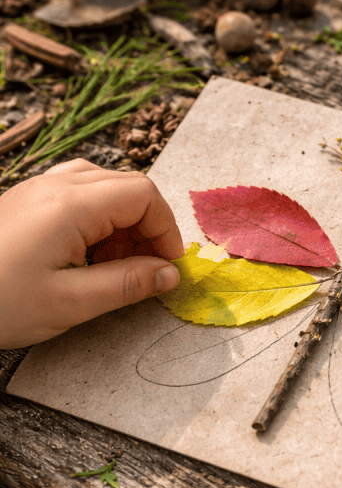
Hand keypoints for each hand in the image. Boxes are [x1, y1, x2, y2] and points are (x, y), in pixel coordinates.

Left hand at [0, 159, 181, 347]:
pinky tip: (88, 254)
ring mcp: (38, 188)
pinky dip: (98, 218)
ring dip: (123, 222)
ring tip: (117, 265)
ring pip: (103, 186)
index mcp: (71, 204)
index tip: (168, 267)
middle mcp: (56, 185)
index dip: (166, 229)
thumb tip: (170, 274)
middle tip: (146, 270)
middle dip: (148, 226)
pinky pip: (77, 192)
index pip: (143, 195)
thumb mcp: (70, 302)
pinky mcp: (26, 199)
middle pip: (126, 185)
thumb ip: (127, 285)